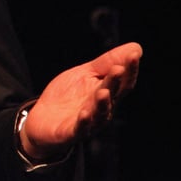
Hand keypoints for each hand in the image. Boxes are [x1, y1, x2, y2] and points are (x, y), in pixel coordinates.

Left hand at [19, 41, 142, 160]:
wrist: (43, 120)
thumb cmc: (68, 96)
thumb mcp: (85, 74)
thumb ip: (106, 63)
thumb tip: (136, 48)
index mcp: (107, 93)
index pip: (123, 82)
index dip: (130, 69)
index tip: (134, 55)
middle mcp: (102, 109)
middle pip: (112, 95)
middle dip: (115, 82)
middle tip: (118, 69)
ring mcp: (88, 122)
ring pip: (99, 114)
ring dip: (102, 104)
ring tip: (103, 92)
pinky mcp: (71, 132)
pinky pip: (80, 128)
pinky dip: (83, 122)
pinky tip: (84, 114)